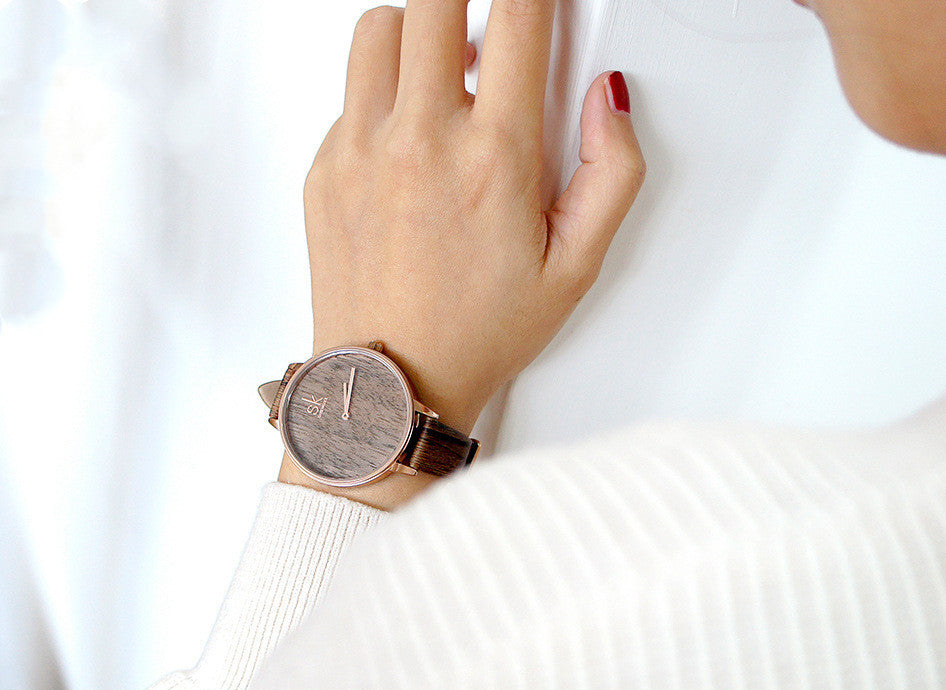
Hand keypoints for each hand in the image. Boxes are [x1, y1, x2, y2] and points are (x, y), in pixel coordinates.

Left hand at [303, 0, 645, 433]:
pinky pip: (349, 93)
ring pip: (381, 27)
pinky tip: (407, 142)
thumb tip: (608, 100)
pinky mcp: (324, 169)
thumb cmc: (477, 336)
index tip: (539, 4)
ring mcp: (361, 151)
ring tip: (442, 79)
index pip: (517, 14)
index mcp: (493, 159)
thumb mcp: (576, 269)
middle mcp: (420, 142)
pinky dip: (380, 95)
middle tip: (487, 33)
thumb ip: (613, 173)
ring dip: (418, 33)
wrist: (393, 387)